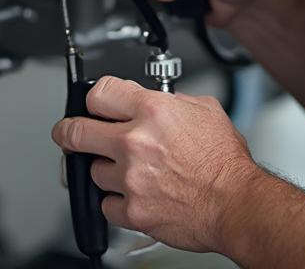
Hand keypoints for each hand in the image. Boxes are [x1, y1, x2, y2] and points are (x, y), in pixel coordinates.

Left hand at [51, 75, 261, 251]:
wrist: (236, 202)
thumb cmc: (224, 161)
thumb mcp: (204, 109)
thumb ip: (172, 100)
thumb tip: (156, 100)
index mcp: (151, 110)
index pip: (99, 93)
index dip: (95, 98)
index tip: (93, 105)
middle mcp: (135, 141)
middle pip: (77, 132)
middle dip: (69, 132)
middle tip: (68, 134)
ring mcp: (130, 178)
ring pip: (93, 171)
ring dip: (104, 169)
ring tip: (125, 170)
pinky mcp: (132, 210)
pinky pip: (106, 204)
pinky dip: (114, 201)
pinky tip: (130, 194)